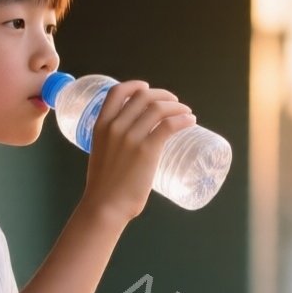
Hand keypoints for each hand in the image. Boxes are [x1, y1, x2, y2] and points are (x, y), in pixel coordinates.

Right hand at [77, 80, 194, 223]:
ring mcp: (131, 137)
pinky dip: (183, 119)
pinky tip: (191, 121)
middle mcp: (115, 126)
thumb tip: (132, 142)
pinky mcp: (147, 150)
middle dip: (162, 95)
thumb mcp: (101, 153)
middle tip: (173, 102)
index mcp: (100, 125)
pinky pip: (169, 125)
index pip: (117, 92)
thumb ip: (113, 143)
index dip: (134, 85)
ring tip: (186, 112)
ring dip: (177, 106)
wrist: (105, 206)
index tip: (146, 88)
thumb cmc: (104, 187)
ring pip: (159, 108)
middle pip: (143, 97)